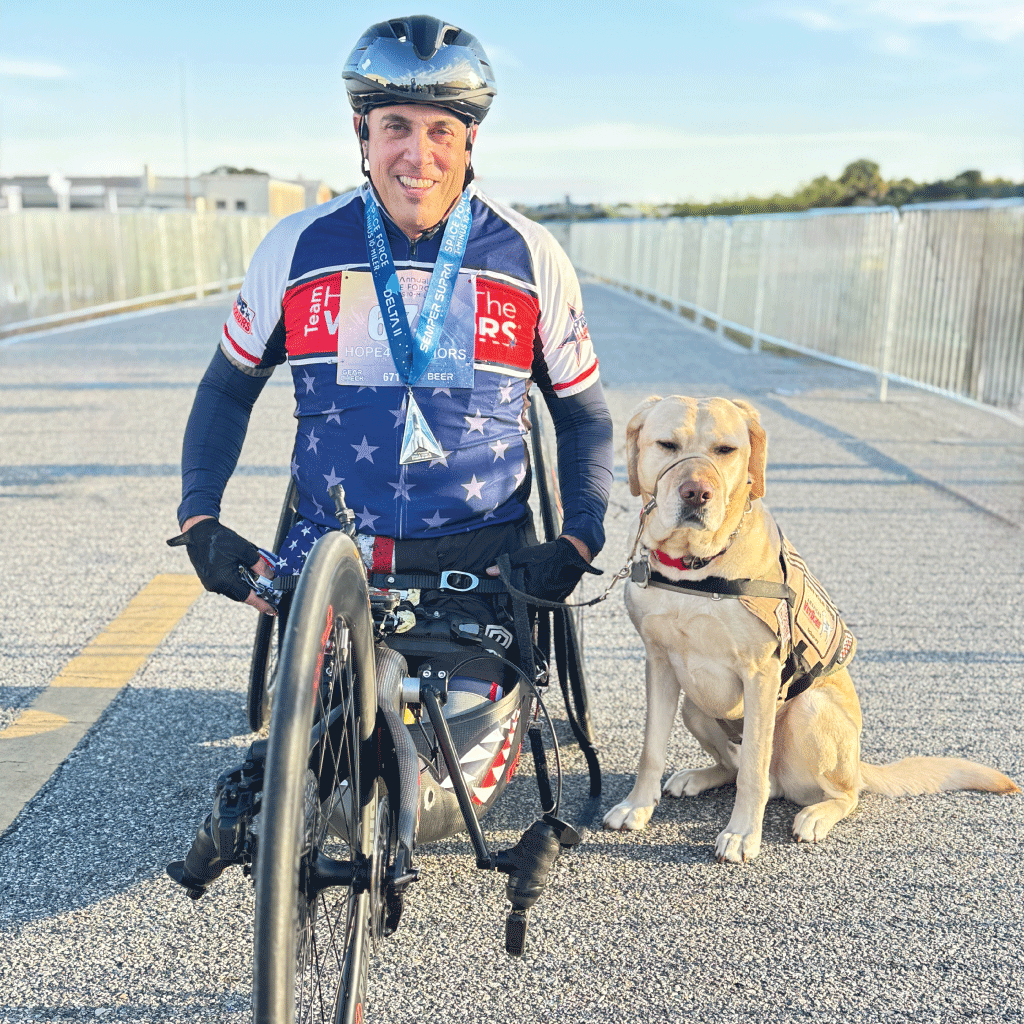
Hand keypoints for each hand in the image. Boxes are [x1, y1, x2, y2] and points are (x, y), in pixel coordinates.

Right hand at [168, 516, 275, 614]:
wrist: (199, 531)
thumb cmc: (220, 539)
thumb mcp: (245, 550)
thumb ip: (259, 565)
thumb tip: (270, 576)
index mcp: (224, 580)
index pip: (247, 596)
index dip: (261, 603)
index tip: (272, 610)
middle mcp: (215, 585)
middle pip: (240, 595)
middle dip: (255, 593)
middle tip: (269, 593)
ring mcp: (209, 583)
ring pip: (233, 590)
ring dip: (245, 586)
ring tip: (257, 579)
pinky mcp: (207, 578)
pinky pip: (226, 584)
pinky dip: (236, 581)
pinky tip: (243, 572)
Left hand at [487, 535, 601, 602]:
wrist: (572, 555)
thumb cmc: (547, 554)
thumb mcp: (524, 556)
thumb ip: (506, 565)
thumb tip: (489, 572)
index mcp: (528, 589)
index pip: (512, 598)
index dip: (508, 594)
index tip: (508, 590)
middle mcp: (539, 599)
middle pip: (523, 602)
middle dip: (520, 595)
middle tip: (526, 582)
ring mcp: (549, 602)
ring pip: (534, 603)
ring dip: (532, 596)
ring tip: (537, 581)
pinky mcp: (558, 601)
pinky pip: (545, 603)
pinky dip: (543, 596)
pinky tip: (545, 584)